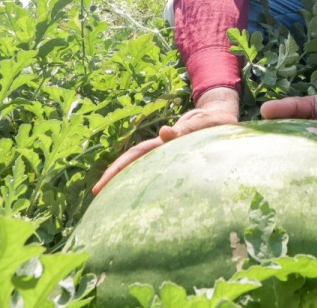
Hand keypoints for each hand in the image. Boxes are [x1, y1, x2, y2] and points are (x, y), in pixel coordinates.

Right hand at [91, 87, 239, 194]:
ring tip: (111, 200)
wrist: (220, 116)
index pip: (135, 156)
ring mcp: (169, 154)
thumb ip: (185, 129)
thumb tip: (164, 133)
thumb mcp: (201, 123)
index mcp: (164, 143)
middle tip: (96, 194)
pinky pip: (157, 173)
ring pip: (142, 168)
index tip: (101, 186)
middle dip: (114, 177)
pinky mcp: (178, 159)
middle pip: (133, 162)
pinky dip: (144, 184)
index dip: (117, 169)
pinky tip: (138, 197)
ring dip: (126, 181)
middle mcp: (162, 149)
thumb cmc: (211, 121)